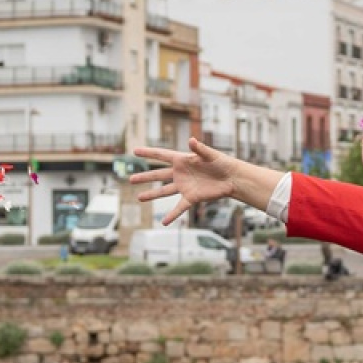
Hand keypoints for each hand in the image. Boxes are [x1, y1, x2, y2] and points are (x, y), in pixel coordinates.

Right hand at [131, 137, 250, 225]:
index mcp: (182, 160)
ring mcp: (184, 186)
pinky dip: (172, 215)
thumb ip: (200, 148)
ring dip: (152, 195)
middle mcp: (180, 173)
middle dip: (145, 177)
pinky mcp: (191, 197)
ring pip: (164, 191)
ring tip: (139, 197)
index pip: (161, 155)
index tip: (135, 151)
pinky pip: (179, 207)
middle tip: (130, 179)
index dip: (148, 153)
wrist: (232, 178)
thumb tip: (191, 140)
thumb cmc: (222, 162)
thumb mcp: (211, 154)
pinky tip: (163, 222)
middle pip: (159, 175)